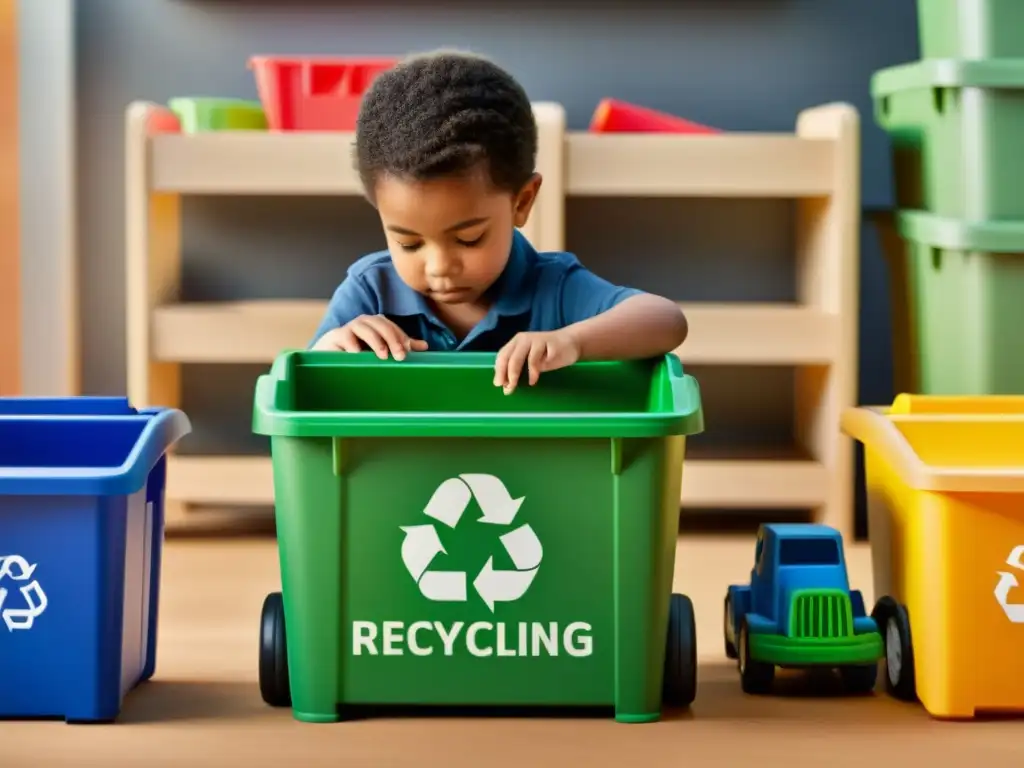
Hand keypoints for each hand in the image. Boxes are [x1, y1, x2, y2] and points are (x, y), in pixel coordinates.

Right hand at [312, 315, 427, 359]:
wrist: (329, 359)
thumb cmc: (359, 354)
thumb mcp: (382, 351)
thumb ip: (400, 347)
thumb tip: (424, 346)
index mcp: (376, 325)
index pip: (391, 327)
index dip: (400, 337)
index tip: (409, 351)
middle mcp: (363, 324)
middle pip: (379, 324)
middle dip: (392, 338)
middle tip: (399, 356)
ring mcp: (348, 329)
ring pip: (363, 327)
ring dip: (375, 340)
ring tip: (382, 355)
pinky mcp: (334, 337)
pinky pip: (344, 336)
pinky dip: (352, 344)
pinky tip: (358, 354)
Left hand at [494, 330, 580, 393]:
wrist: (570, 342)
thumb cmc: (547, 354)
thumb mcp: (530, 361)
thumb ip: (518, 370)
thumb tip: (506, 387)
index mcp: (516, 342)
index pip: (502, 356)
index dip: (499, 370)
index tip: (499, 385)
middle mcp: (523, 339)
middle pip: (509, 357)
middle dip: (506, 374)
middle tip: (507, 388)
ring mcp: (536, 340)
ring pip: (521, 357)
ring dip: (515, 373)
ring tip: (516, 385)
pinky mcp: (548, 344)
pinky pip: (537, 359)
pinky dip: (533, 372)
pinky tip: (533, 380)